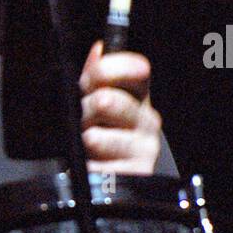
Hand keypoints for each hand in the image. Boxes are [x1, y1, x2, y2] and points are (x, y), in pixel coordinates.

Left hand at [78, 40, 162, 173]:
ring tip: (88, 145)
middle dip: (86, 109)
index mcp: (139, 97)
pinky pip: (95, 166)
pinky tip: (91, 165)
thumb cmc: (102, 136)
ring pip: (95, 136)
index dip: (111, 68)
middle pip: (107, 100)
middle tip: (85, 120)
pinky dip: (87, 165)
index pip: (137, 69)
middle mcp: (148, 120)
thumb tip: (100, 49)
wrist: (111, 184)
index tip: (93, 76)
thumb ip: (95, 77)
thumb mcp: (95, 102)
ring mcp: (145, 149)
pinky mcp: (135, 175)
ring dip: (84, 139)